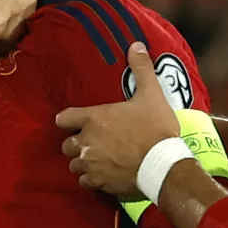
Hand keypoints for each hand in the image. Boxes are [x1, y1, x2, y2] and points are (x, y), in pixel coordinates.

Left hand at [55, 43, 181, 197]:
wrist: (164, 164)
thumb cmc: (156, 128)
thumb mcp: (151, 94)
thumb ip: (141, 69)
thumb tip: (136, 45)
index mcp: (93, 118)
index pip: (63, 118)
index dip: (68, 120)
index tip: (75, 121)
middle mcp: (86, 142)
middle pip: (66, 144)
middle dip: (75, 143)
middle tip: (90, 142)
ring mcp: (90, 164)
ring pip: (74, 165)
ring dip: (81, 162)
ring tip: (96, 160)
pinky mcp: (98, 182)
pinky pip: (85, 182)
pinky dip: (91, 179)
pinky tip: (102, 176)